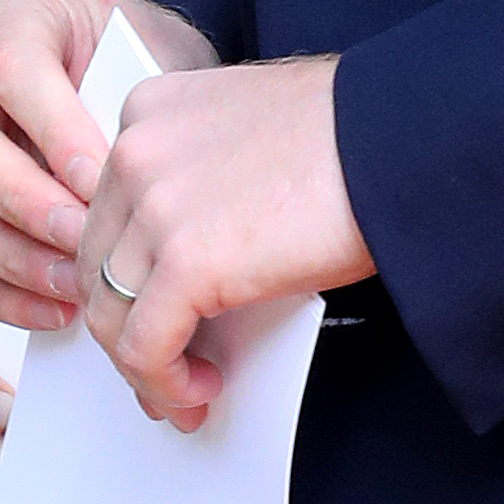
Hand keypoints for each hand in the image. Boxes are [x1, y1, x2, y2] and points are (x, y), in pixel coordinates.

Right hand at [0, 0, 214, 329]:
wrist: (139, 73)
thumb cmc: (145, 60)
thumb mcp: (154, 55)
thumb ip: (135, 103)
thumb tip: (138, 180)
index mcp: (11, 19)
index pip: (11, 70)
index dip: (53, 129)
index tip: (102, 176)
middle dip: (22, 200)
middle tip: (83, 236)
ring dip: (16, 257)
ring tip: (81, 285)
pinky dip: (5, 294)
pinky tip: (59, 308)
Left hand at [81, 54, 372, 427]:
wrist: (406, 142)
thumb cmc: (356, 135)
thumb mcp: (247, 136)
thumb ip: (199, 182)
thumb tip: (189, 264)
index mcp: (148, 111)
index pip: (105, 211)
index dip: (124, 273)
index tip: (147, 312)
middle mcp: (137, 151)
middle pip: (97, 263)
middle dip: (127, 327)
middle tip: (165, 368)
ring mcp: (154, 205)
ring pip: (109, 312)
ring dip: (146, 367)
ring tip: (187, 392)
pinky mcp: (186, 261)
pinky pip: (145, 347)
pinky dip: (166, 384)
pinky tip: (202, 391)